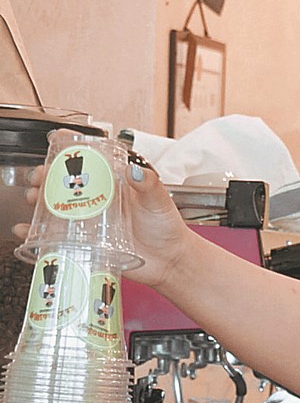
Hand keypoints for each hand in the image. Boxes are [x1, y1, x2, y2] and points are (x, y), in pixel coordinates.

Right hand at [16, 161, 190, 287]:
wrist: (169, 261)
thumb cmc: (166, 227)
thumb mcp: (159, 201)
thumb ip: (149, 184)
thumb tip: (135, 171)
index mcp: (114, 183)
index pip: (88, 161)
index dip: (70, 150)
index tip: (56, 141)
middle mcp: (97, 199)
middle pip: (63, 182)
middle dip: (45, 175)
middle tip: (40, 178)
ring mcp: (89, 221)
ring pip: (53, 205)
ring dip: (37, 199)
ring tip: (33, 198)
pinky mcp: (84, 242)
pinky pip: (54, 235)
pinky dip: (35, 232)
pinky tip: (27, 230)